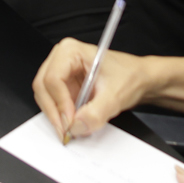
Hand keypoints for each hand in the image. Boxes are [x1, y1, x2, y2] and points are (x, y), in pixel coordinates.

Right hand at [33, 37, 152, 139]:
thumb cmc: (130, 77)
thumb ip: (95, 113)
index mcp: (71, 51)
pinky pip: (54, 103)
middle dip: (54, 111)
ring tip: (72, 128)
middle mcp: (62, 59)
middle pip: (43, 87)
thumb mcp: (115, 96)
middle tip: (66, 131)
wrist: (140, 79)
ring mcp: (62, 72)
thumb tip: (76, 126)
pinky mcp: (64, 86)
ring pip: (45, 97)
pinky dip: (61, 116)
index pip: (53, 78)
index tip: (70, 121)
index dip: (60, 103)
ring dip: (56, 115)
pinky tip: (73, 124)